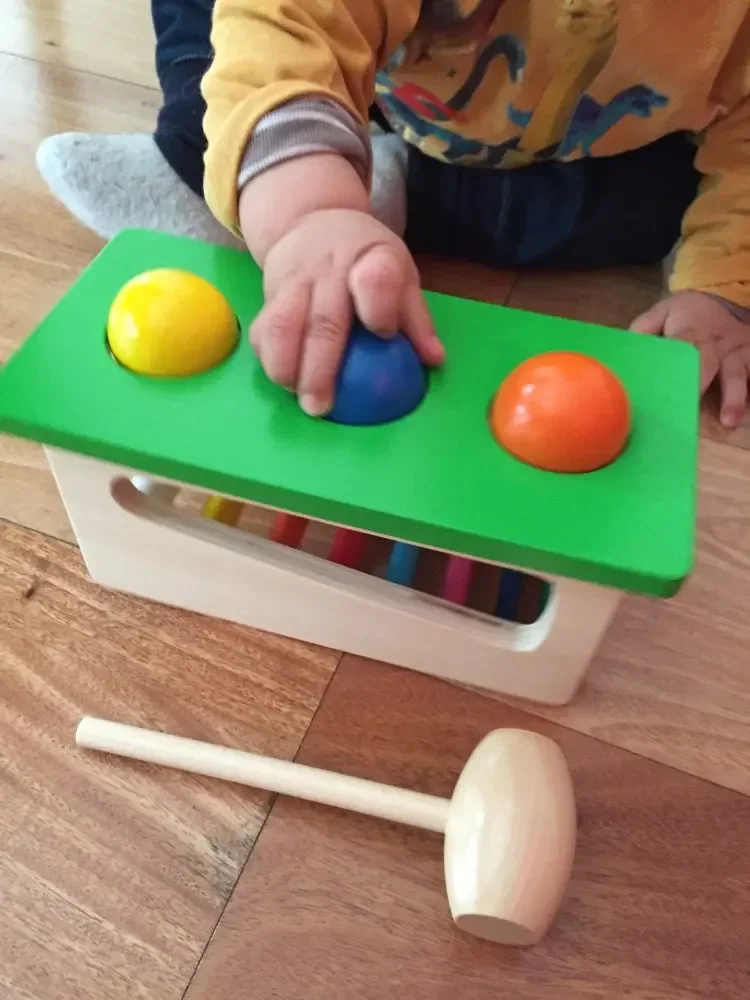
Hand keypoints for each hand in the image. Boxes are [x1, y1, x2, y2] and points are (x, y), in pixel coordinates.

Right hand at [250, 208, 443, 415]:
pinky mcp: (270, 291)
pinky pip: (263, 327)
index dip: (378, 309)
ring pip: (282, 325)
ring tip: (296, 395)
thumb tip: (434, 359)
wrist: (312, 218)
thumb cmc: (365, 255)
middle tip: (321, 407)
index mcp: (370, 258)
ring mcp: (295, 279)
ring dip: (285, 366)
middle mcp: (330, 268)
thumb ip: (415, 317)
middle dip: (320, 369)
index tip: (384, 334)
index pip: (375, 280)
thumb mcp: (398, 271)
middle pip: (323, 320)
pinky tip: (282, 377)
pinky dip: (268, 356)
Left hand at [631, 291, 749, 427]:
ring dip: (733, 398)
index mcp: (690, 332)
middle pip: (706, 366)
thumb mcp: (664, 311)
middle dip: (697, 386)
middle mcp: (715, 345)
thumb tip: (627, 350)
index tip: (660, 389)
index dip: (671, 368)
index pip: (679, 349)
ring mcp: (736, 354)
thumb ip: (644, 328)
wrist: (727, 298)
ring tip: (728, 421)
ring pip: (735, 375)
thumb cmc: (689, 313)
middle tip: (687, 411)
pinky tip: (749, 412)